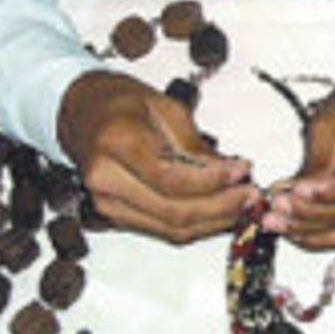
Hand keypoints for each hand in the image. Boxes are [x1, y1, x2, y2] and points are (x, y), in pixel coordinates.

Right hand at [57, 71, 258, 243]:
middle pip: (172, 211)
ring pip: (170, 228)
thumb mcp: (165, 106)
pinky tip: (219, 211)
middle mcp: (106, 179)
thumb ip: (195, 144)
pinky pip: (162, 230)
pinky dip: (196, 226)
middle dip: (220, 207)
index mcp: (116, 142)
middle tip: (250, 194)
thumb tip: (231, 171)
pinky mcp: (115, 216)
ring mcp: (107, 203)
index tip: (242, 171)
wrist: (83, 114)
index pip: (170, 178)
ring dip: (213, 222)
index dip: (212, 182)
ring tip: (242, 205)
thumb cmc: (121, 103)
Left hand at [265, 55, 334, 249]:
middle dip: (313, 215)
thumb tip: (296, 196)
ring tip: (280, 224)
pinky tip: (300, 232)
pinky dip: (327, 233)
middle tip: (277, 211)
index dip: (328, 194)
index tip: (295, 193)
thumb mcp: (332, 120)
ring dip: (315, 230)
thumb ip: (317, 161)